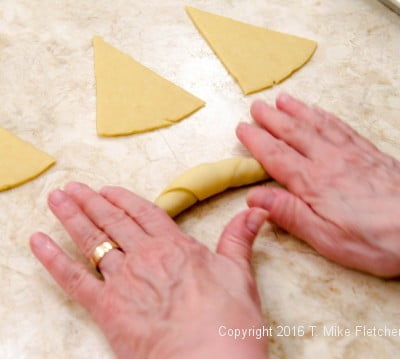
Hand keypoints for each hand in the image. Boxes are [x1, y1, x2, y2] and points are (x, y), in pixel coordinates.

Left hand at [30, 183, 267, 357]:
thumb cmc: (230, 322)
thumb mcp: (240, 275)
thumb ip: (239, 239)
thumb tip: (256, 210)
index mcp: (176, 247)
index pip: (144, 214)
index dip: (123, 200)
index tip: (107, 190)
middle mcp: (146, 257)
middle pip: (113, 223)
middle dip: (90, 203)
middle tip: (71, 188)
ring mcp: (124, 281)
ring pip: (92, 241)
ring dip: (72, 219)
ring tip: (56, 201)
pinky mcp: (107, 309)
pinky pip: (74, 279)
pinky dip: (53, 259)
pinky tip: (38, 242)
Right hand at [237, 93, 399, 277]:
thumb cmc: (376, 240)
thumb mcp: (327, 239)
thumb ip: (290, 214)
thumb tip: (254, 197)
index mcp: (314, 183)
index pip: (276, 156)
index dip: (257, 140)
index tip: (242, 128)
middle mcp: (329, 160)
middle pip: (294, 133)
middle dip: (272, 118)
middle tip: (256, 106)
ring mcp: (350, 153)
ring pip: (316, 124)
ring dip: (297, 110)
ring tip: (282, 99)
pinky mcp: (369, 152)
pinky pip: (341, 127)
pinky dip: (325, 116)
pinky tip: (318, 111)